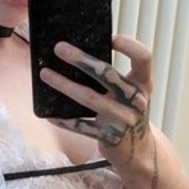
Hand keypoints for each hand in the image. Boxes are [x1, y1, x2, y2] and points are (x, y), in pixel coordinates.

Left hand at [40, 35, 155, 178]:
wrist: (138, 150)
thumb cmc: (128, 112)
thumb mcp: (131, 92)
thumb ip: (115, 76)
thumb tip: (77, 53)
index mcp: (143, 84)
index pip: (144, 57)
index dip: (129, 45)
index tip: (110, 38)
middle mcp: (136, 100)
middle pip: (108, 74)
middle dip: (81, 59)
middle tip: (59, 48)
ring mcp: (123, 119)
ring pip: (88, 97)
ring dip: (64, 85)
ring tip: (45, 74)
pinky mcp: (109, 137)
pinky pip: (81, 126)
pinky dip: (63, 120)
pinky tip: (48, 113)